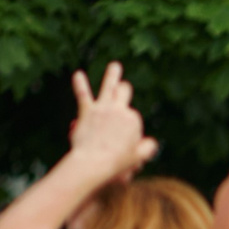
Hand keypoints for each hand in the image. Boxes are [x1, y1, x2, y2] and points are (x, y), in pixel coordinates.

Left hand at [67, 63, 157, 181]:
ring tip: (115, 66)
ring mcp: (103, 108)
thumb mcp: (138, 158)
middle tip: (125, 87)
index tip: (123, 143)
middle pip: (125, 94)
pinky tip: (78, 74)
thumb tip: (151, 143)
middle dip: (125, 90)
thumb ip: (147, 148)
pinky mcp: (87, 111)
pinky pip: (83, 94)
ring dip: (112, 75)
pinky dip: (80, 84)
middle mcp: (120, 110)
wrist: (94, 162)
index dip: (129, 130)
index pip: (133, 118)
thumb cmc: (116, 163)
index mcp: (134, 120)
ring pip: (109, 87)